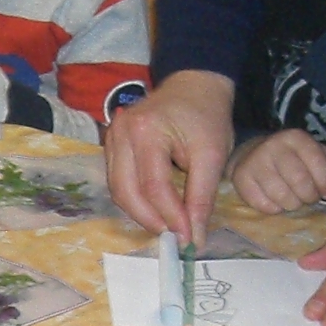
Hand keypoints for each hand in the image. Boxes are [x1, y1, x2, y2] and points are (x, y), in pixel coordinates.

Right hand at [105, 69, 235, 245]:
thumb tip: (194, 238)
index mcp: (146, 130)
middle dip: (150, 220)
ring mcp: (112, 138)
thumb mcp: (213, 155)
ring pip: (118, 190)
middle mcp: (121, 133)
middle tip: (174, 238)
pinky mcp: (112, 144)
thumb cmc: (206, 115)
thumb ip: (202, 197)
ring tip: (167, 226)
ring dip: (141, 213)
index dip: (170, 217)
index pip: (154, 186)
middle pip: (126, 191)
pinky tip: (155, 209)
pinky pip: (118, 181)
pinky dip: (135, 200)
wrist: (194, 85)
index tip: (188, 239)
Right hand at [227, 129, 325, 213]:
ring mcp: (255, 162)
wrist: (252, 154)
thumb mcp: (315, 154)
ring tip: (293, 199)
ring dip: (293, 204)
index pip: (317, 163)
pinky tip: (277, 201)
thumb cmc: (291, 157)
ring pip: (283, 197)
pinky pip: (264, 205)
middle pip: (300, 183)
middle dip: (309, 197)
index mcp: (295, 138)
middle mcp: (273, 146)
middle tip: (309, 198)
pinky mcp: (241, 179)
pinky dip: (274, 208)